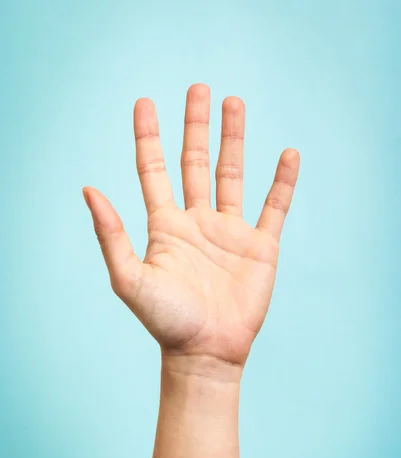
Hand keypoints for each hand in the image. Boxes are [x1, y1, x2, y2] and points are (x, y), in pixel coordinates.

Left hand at [83, 83, 299, 368]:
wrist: (205, 352)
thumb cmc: (165, 321)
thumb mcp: (130, 278)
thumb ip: (112, 234)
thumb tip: (88, 189)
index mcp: (166, 226)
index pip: (153, 170)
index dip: (148, 137)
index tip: (145, 102)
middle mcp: (197, 222)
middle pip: (195, 163)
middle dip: (196, 126)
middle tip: (199, 89)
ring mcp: (229, 233)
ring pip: (232, 175)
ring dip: (234, 139)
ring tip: (234, 103)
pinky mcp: (260, 247)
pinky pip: (273, 207)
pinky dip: (282, 182)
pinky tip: (288, 155)